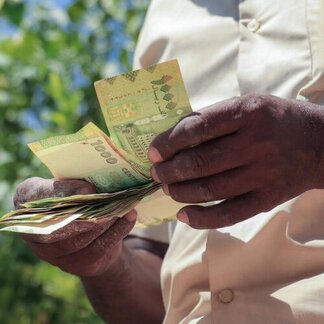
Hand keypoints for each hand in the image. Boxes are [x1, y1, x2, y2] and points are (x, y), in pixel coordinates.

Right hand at [14, 177, 135, 276]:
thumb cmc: (78, 199)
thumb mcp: (72, 185)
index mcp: (27, 204)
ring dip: (104, 221)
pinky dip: (117, 230)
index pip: (34, 197)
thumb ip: (75, 184)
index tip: (88, 188)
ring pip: (79, 239)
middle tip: (107, 199)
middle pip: (56, 225)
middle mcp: (33, 233)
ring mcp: (54, 254)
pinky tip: (129, 216)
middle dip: (84, 212)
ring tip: (122, 205)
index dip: (62, 193)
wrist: (91, 231)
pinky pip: (98, 248)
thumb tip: (97, 186)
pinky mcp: (77, 265)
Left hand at [148, 94, 323, 228]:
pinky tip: (183, 215)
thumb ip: (215, 118)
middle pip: (199, 162)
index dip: (169, 142)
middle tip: (156, 173)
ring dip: (179, 191)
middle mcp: (254, 144)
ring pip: (209, 189)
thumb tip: (174, 137)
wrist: (318, 144)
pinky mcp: (266, 199)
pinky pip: (229, 214)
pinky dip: (201, 218)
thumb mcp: (248, 104)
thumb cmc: (275, 119)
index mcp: (247, 113)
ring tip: (167, 188)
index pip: (197, 129)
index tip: (153, 152)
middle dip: (169, 170)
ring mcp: (262, 174)